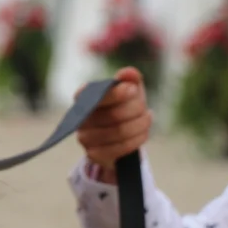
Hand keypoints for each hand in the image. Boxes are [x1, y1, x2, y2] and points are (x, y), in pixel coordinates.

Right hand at [76, 67, 150, 181]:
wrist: (119, 137)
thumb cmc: (123, 108)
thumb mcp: (129, 91)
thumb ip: (129, 79)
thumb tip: (129, 73)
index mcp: (83, 97)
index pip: (97, 94)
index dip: (117, 93)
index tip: (133, 89)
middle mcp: (80, 117)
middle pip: (114, 114)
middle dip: (136, 110)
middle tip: (146, 109)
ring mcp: (84, 137)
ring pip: (119, 132)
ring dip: (140, 126)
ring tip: (147, 119)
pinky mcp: (93, 154)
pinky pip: (120, 148)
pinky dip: (136, 140)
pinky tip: (143, 133)